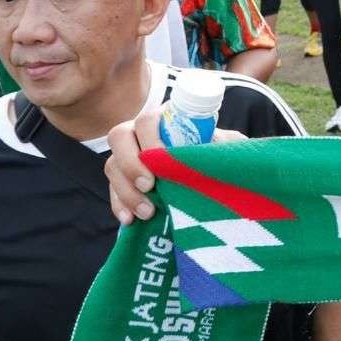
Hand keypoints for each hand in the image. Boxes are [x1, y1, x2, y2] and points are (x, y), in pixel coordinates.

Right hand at [106, 108, 246, 223]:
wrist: (215, 179)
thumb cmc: (220, 155)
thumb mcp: (227, 148)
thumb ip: (225, 144)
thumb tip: (224, 147)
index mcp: (166, 119)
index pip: (148, 120)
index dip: (150, 139)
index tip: (163, 161)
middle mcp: (142, 134)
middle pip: (119, 137)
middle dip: (130, 163)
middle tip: (149, 186)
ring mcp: (130, 158)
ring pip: (112, 166)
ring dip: (126, 191)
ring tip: (148, 212)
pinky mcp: (125, 182)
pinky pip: (113, 191)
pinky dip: (119, 206)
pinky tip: (129, 220)